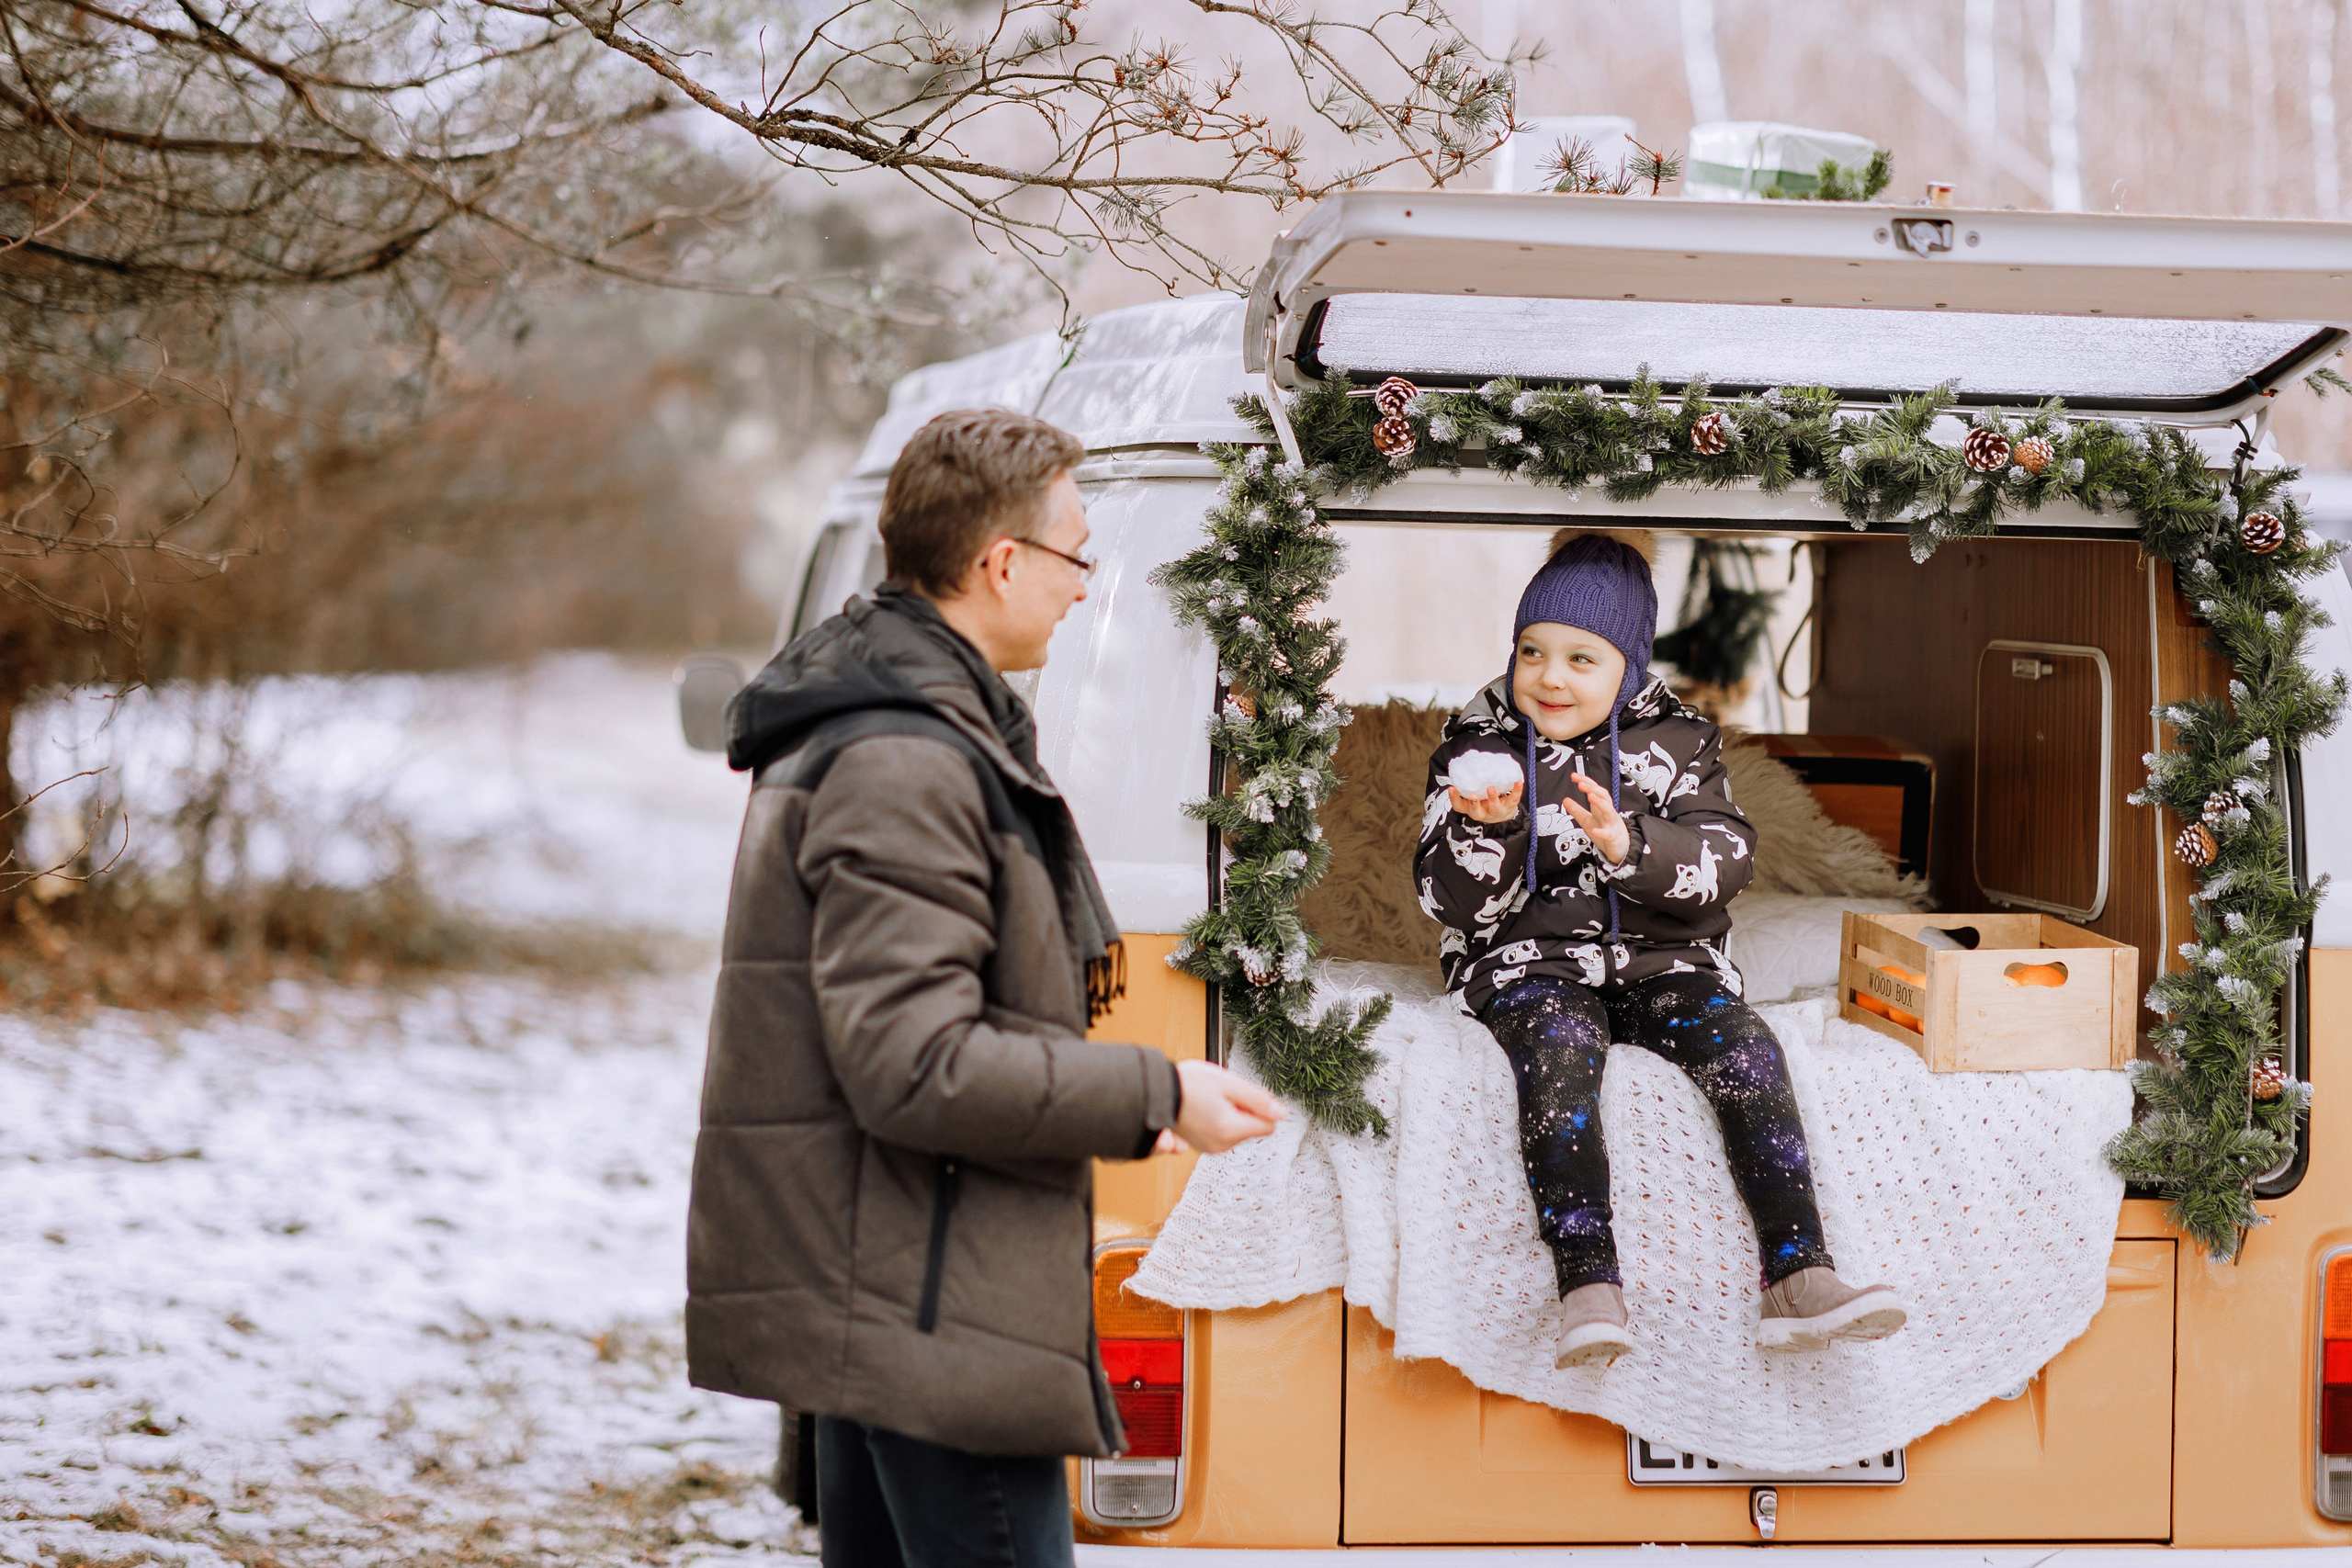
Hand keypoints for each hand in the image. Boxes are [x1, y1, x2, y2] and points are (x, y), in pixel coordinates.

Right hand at [1156, 1059, 1283, 1154]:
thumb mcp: (1229, 1084)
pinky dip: (1218, 1120)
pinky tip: (1203, 1108)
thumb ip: (1258, 1100)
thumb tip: (1281, 1114)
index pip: (1269, 1125)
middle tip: (1221, 1095)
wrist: (1157, 1092)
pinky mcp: (1202, 1145)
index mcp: (1231, 1130)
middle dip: (1244, 1110)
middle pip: (1252, 1127)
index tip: (1242, 1095)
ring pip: (1238, 1130)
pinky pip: (1223, 1133)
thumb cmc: (1189, 1084)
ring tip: (1209, 1100)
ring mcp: (1211, 1147)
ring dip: (1230, 1114)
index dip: (1260, 1106)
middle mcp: (1222, 1145)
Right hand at [1447, 780, 1523, 824]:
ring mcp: (1497, 811)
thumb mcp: (1475, 795)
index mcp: (1471, 808)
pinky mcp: (1510, 806)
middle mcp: (1483, 812)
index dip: (1454, 799)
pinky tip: (1518, 782)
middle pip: (1476, 813)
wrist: (1503, 813)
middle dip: (1474, 805)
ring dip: (1492, 798)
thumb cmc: (1485, 801)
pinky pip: (1513, 798)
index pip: (1459, 806)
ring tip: (1491, 788)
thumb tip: (1465, 763)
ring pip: (1494, 808)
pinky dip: (1516, 790)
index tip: (1451, 788)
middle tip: (1473, 796)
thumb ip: (1471, 784)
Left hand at [1563, 772, 1630, 865]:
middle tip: (1581, 784)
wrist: (1621, 848)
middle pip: (1603, 796)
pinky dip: (1602, 832)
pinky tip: (1595, 831)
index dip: (1585, 782)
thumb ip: (1576, 810)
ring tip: (1590, 796)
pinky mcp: (1613, 837)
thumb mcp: (1587, 820)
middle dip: (1593, 788)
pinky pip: (1608, 834)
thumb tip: (1565, 800)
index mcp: (1600, 808)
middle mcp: (1608, 813)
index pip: (1595, 790)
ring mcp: (1612, 824)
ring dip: (1600, 802)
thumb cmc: (1605, 832)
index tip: (1574, 776)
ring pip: (1608, 810)